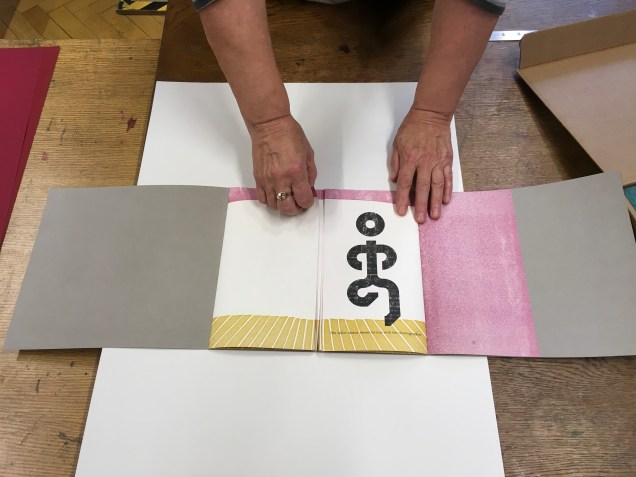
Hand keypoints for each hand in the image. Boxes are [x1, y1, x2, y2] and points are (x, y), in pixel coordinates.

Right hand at [248, 115, 316, 214]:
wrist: (269, 125)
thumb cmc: (289, 134)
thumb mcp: (308, 153)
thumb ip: (310, 173)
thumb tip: (309, 187)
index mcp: (296, 172)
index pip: (303, 199)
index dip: (308, 203)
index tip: (308, 199)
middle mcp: (281, 178)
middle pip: (287, 208)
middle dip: (295, 209)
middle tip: (298, 204)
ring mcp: (267, 179)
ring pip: (274, 205)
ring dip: (282, 205)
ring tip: (287, 198)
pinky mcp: (257, 177)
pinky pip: (262, 198)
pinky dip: (270, 200)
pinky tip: (275, 194)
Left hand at [390, 108, 452, 222]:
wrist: (431, 115)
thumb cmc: (413, 128)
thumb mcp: (397, 143)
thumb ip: (395, 162)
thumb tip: (395, 180)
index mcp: (410, 159)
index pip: (406, 183)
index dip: (403, 199)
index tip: (402, 211)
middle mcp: (424, 162)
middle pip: (422, 188)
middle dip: (421, 206)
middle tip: (421, 220)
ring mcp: (437, 162)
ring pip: (437, 186)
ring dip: (436, 202)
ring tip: (435, 215)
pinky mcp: (447, 160)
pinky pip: (447, 177)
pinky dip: (447, 190)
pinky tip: (446, 200)